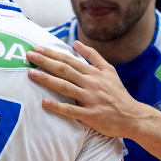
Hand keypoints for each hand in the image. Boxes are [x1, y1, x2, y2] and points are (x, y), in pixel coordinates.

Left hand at [26, 41, 153, 139]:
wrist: (132, 116)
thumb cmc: (118, 94)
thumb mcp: (109, 71)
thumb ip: (93, 56)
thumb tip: (76, 43)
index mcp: (94, 73)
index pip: (69, 60)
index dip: (52, 54)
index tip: (37, 49)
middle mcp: (91, 84)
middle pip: (64, 70)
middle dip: (45, 62)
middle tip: (28, 55)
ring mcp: (90, 100)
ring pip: (65, 87)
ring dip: (47, 80)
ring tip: (31, 74)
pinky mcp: (90, 116)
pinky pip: (71, 110)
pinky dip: (57, 106)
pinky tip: (44, 102)